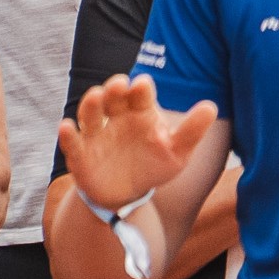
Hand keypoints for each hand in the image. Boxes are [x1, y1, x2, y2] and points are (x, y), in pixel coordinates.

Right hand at [62, 72, 214, 216]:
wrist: (128, 194)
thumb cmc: (154, 165)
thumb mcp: (177, 152)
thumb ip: (192, 131)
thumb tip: (211, 106)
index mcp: (141, 113)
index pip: (140, 95)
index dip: (140, 89)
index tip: (143, 84)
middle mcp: (117, 117)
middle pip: (112, 97)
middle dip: (114, 89)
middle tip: (120, 84)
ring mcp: (96, 134)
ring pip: (90, 113)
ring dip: (91, 103)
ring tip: (96, 97)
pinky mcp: (80, 153)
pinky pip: (71, 141)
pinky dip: (67, 133)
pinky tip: (66, 126)